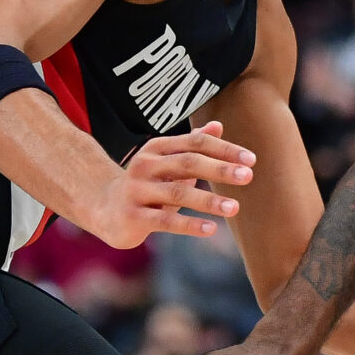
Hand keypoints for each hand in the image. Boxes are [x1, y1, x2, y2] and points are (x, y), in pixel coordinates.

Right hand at [72, 121, 253, 249]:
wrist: (104, 208)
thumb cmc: (147, 184)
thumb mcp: (167, 162)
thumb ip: (192, 145)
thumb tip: (219, 125)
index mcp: (157, 148)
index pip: (195, 143)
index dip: (224, 150)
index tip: (251, 160)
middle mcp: (145, 165)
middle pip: (187, 163)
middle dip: (219, 169)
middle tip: (248, 176)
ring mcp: (137, 191)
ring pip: (177, 193)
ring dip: (208, 200)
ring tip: (234, 207)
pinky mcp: (133, 217)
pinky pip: (165, 221)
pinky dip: (189, 225)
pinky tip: (211, 229)